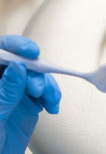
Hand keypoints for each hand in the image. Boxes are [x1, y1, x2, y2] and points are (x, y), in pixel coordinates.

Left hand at [0, 35, 60, 153]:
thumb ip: (6, 92)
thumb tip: (17, 67)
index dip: (14, 47)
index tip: (30, 51)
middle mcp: (1, 86)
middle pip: (21, 64)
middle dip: (35, 71)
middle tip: (38, 87)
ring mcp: (13, 96)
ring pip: (36, 78)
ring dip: (47, 85)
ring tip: (48, 99)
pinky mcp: (26, 107)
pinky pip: (44, 94)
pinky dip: (52, 97)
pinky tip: (52, 107)